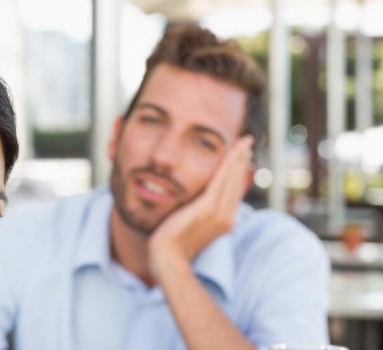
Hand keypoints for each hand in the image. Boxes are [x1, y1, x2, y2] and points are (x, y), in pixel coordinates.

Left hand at [148, 136, 253, 277]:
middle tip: (245, 143)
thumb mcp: (188, 228)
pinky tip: (233, 153)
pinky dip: (229, 166)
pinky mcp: (207, 208)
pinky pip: (221, 181)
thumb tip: (193, 206)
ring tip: (243, 143)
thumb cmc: (171, 247)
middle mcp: (226, 218)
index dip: (237, 174)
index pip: (233, 193)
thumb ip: (196, 216)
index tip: (240, 158)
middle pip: (237, 183)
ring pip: (232, 180)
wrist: (167, 258)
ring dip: (238, 159)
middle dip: (241, 162)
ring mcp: (218, 214)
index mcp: (222, 222)